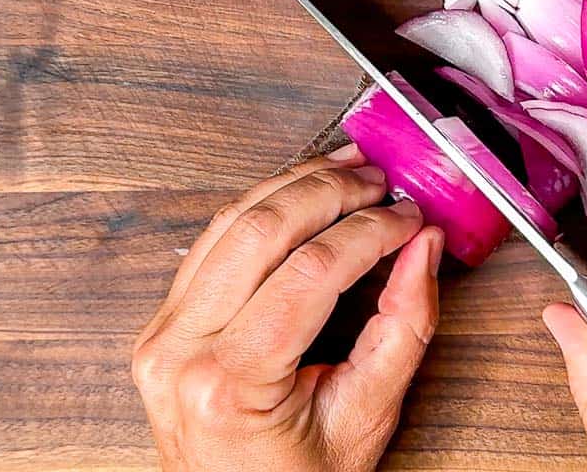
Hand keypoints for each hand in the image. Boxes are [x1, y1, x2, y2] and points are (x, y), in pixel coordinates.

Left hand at [131, 145, 443, 471]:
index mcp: (231, 382)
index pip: (312, 270)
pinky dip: (262, 206)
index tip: (410, 218)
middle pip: (264, 229)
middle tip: (382, 183)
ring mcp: (163, 333)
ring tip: (348, 171)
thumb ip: (404, 327)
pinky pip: (212, 240)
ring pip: (231, 220)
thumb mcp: (367, 416)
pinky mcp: (163, 322)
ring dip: (295, 184)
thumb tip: (423, 247)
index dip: (371, 231)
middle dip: (332, 192)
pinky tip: (300, 191)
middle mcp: (182, 349)